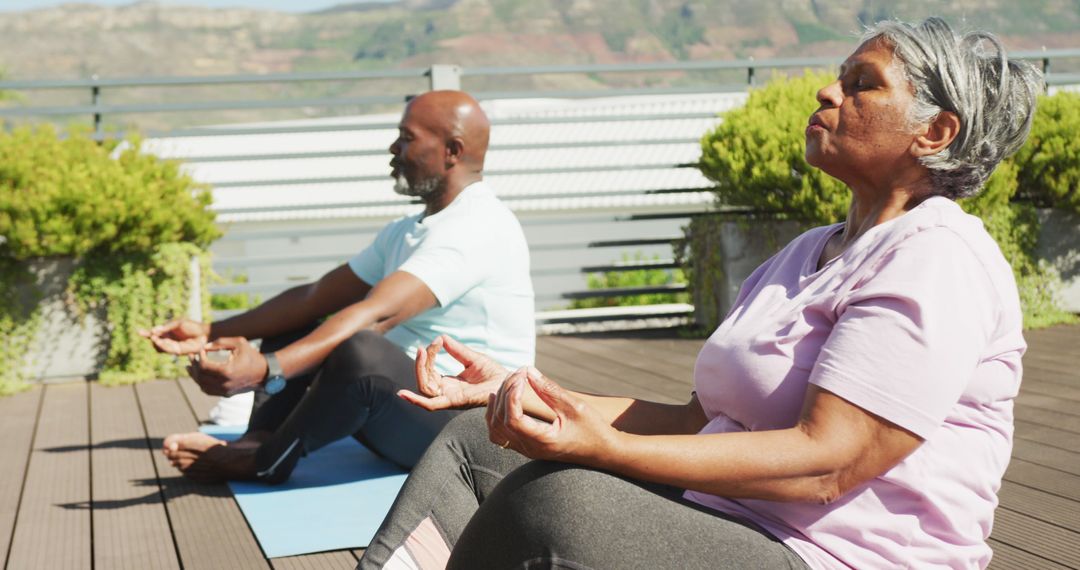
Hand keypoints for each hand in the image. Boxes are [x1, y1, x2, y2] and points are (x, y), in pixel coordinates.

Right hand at [140, 319, 209, 354]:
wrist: (204, 333)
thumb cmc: (192, 326)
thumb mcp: (178, 323)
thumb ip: (166, 327)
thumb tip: (153, 331)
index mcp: (167, 331)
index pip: (154, 333)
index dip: (146, 333)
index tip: (138, 331)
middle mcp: (168, 339)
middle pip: (154, 342)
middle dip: (152, 339)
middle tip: (153, 335)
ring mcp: (172, 346)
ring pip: (159, 347)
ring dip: (157, 343)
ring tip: (156, 338)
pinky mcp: (177, 351)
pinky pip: (167, 350)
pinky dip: (164, 346)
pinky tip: (164, 342)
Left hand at [187, 336, 267, 396]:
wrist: (265, 373)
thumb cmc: (252, 356)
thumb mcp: (239, 342)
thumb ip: (221, 342)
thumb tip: (205, 346)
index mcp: (227, 371)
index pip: (204, 366)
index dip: (199, 357)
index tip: (200, 350)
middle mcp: (225, 384)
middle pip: (200, 377)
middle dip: (194, 365)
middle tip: (191, 357)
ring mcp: (225, 391)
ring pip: (202, 385)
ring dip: (195, 375)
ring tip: (190, 366)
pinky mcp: (226, 394)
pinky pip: (208, 390)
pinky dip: (201, 383)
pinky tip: (199, 375)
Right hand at [398, 335, 508, 410]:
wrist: (510, 384)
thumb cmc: (494, 374)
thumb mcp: (473, 358)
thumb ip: (457, 350)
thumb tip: (441, 337)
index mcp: (450, 385)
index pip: (430, 372)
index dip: (428, 357)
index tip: (436, 341)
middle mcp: (447, 393)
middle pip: (424, 381)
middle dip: (421, 363)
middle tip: (425, 347)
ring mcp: (450, 399)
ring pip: (424, 389)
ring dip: (420, 370)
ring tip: (423, 351)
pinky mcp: (455, 402)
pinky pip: (431, 405)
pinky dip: (416, 401)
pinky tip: (403, 394)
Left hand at [486, 367, 616, 464]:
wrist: (603, 451)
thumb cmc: (593, 429)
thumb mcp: (575, 406)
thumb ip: (550, 390)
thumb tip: (528, 371)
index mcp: (543, 441)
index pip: (513, 419)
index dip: (512, 394)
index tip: (523, 376)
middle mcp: (531, 449)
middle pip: (501, 420)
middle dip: (506, 392)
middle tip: (519, 373)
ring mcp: (527, 450)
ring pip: (496, 429)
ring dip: (498, 403)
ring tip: (510, 382)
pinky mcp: (527, 447)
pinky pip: (500, 435)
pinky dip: (495, 416)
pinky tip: (499, 400)